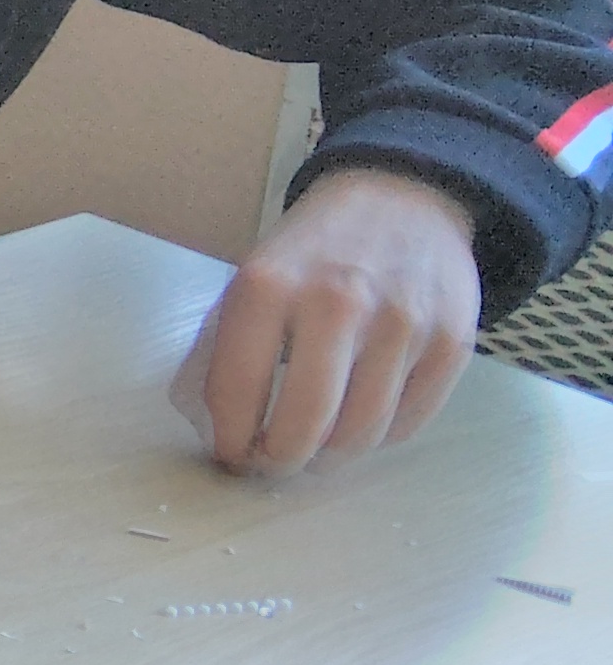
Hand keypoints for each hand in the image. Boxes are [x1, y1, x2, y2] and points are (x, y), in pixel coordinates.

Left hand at [173, 167, 478, 475]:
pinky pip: (408, 423)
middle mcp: (337, 304)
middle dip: (281, 462)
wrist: (404, 199)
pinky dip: (380, 436)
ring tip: (315, 449)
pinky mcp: (451, 343)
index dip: (229, 440)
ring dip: (331, 457)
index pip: (236, 392)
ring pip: (361, 435)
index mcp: (269, 286)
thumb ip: (228, 345)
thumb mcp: (254, 277)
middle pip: (305, 426)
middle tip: (273, 466)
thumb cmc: (315, 250)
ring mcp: (401, 324)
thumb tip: (212, 426)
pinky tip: (360, 419)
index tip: (230, 456)